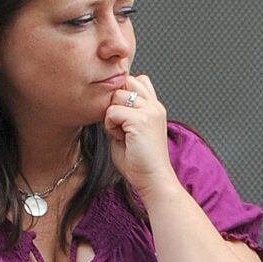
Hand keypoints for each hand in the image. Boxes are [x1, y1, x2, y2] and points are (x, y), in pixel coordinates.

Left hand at [104, 72, 174, 191]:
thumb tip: (107, 102)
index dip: (124, 95)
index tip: (123, 118)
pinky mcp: (141, 120)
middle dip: (117, 100)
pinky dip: (111, 126)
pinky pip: (112, 111)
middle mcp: (155, 106)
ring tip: (122, 133)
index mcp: (155, 108)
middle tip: (121, 124)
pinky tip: (121, 139)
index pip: (137, 81)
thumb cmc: (140, 163)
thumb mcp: (130, 131)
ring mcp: (150, 111)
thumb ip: (122, 113)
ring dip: (112, 114)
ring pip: (116, 95)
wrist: (153, 180)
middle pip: (126, 81)